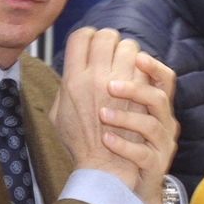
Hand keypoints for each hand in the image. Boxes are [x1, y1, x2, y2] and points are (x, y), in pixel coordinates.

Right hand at [50, 28, 146, 191]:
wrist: (104, 167)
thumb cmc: (79, 144)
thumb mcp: (59, 115)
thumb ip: (63, 89)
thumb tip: (70, 72)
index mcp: (72, 80)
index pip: (80, 37)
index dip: (89, 36)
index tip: (93, 44)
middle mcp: (94, 78)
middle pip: (106, 36)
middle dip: (111, 41)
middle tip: (112, 52)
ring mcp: (120, 85)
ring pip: (129, 47)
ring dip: (130, 53)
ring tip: (128, 64)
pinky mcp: (140, 94)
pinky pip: (144, 66)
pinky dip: (144, 67)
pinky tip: (140, 77)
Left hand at [104, 52, 179, 203]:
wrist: (127, 184)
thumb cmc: (118, 144)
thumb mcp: (119, 114)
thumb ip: (110, 91)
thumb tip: (84, 63)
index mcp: (155, 107)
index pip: (164, 78)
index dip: (153, 66)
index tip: (136, 56)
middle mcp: (163, 123)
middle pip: (159, 96)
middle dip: (135, 87)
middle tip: (110, 85)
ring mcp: (161, 145)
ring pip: (152, 125)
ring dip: (126, 117)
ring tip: (102, 115)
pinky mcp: (155, 166)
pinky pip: (144, 154)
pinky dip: (124, 145)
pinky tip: (106, 139)